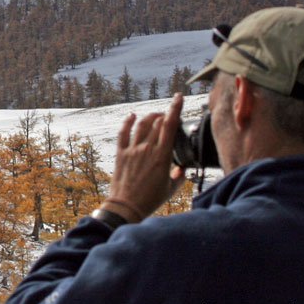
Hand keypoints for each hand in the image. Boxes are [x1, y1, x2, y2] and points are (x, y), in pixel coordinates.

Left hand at [102, 94, 186, 221]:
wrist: (126, 206)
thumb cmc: (150, 199)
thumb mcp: (172, 188)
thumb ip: (179, 175)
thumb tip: (182, 169)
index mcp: (162, 156)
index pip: (170, 125)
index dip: (175, 108)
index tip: (178, 97)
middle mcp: (147, 149)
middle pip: (157, 123)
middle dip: (165, 115)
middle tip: (169, 115)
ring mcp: (132, 150)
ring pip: (142, 125)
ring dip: (150, 117)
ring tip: (156, 115)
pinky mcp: (121, 154)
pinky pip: (123, 133)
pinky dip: (128, 122)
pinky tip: (132, 116)